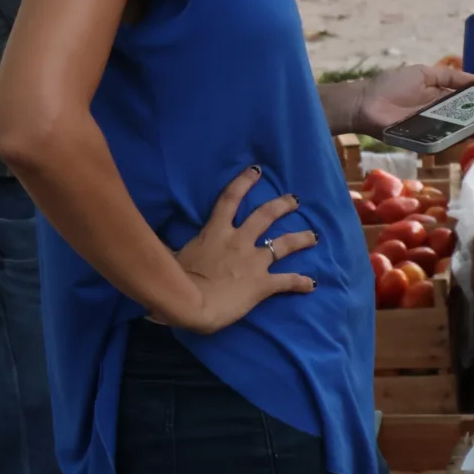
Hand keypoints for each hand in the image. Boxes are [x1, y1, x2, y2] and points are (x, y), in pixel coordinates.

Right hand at [167, 167, 318, 332]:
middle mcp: (239, 241)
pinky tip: (311, 284)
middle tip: (295, 200)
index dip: (243, 182)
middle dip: (282, 205)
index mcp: (215, 232)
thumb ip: (173, 247)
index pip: (229, 199)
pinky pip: (287, 281)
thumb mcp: (171, 255)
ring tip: (314, 236)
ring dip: (301, 238)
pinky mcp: (262, 283)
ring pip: (284, 244)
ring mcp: (253, 261)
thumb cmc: (174, 279)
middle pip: (265, 216)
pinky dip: (300, 282)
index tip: (256, 170)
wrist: (189, 303)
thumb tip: (159, 244)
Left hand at [353, 64, 473, 133]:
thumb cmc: (391, 85)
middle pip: (468, 116)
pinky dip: (458, 138)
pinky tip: (472, 135)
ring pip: (460, 129)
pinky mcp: (426, 140)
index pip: (468, 98)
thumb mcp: (423, 73)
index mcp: (441, 95)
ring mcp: (434, 127)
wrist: (366, 103)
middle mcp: (441, 113)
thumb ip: (448, 76)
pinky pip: (445, 139)